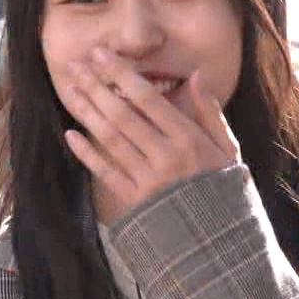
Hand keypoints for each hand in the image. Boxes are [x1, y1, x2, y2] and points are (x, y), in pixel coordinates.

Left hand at [60, 47, 239, 213]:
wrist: (220, 244)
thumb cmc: (224, 190)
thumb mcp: (227, 148)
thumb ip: (209, 111)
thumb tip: (196, 74)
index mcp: (189, 140)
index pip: (148, 99)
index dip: (122, 74)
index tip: (102, 55)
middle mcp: (166, 157)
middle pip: (122, 115)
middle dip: (96, 87)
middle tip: (76, 65)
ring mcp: (148, 180)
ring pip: (110, 140)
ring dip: (87, 113)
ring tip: (70, 90)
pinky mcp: (135, 202)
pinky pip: (105, 173)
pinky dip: (86, 154)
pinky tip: (70, 135)